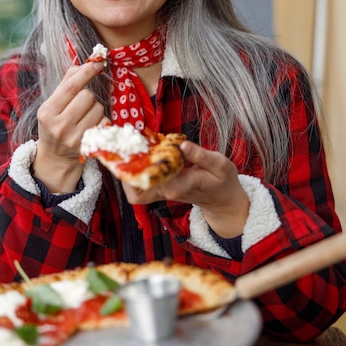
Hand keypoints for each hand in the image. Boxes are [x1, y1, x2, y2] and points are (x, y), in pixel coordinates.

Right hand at [33, 61, 108, 192]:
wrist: (56, 157)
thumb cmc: (55, 124)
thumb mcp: (53, 104)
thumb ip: (67, 83)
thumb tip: (84, 64)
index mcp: (47, 112)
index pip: (71, 87)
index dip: (86, 72)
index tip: (98, 62)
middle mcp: (59, 126)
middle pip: (87, 96)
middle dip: (87, 96)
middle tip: (80, 105)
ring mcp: (74, 138)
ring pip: (98, 108)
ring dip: (95, 108)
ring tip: (84, 116)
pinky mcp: (88, 146)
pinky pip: (104, 122)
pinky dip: (101, 120)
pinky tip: (90, 126)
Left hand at [123, 140, 249, 237]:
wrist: (220, 199)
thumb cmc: (221, 180)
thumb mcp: (220, 164)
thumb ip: (202, 156)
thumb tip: (183, 146)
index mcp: (186, 185)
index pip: (163, 185)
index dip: (149, 171)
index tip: (141, 151)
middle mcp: (169, 192)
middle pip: (137, 194)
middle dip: (126, 173)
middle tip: (124, 149)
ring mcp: (161, 192)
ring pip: (134, 191)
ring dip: (126, 170)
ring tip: (127, 147)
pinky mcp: (158, 189)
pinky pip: (138, 184)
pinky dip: (132, 169)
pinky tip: (136, 150)